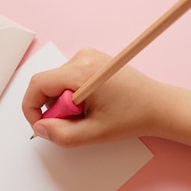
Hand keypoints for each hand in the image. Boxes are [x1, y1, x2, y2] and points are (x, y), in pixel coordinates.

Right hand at [22, 47, 168, 146]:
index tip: (40, 126)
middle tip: (76, 124)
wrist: (158, 105)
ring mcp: (88, 56)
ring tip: (89, 114)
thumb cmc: (132, 116)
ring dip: (64, 104)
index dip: (31, 108)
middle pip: (47, 84)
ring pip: (57, 83)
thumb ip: (62, 134)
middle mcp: (82, 57)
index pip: (38, 84)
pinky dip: (72, 96)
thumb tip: (39, 128)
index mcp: (81, 71)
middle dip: (54, 108)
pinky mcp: (92, 60)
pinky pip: (68, 79)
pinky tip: (93, 105)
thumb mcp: (94, 133)